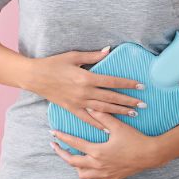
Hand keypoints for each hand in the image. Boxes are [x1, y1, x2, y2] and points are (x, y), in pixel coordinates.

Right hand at [23, 47, 144, 132]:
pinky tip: (109, 128)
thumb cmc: (53, 64)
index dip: (128, 84)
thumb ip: (93, 55)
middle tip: (144, 104)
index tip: (141, 86)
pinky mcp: (71, 108)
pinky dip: (99, 124)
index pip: (113, 82)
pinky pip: (88, 119)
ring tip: (133, 114)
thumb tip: (109, 50)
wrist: (34, 77)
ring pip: (103, 109)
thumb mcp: (73, 56)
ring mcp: (78, 102)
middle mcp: (84, 92)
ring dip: (119, 112)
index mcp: (86, 77)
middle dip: (129, 101)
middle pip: (111, 97)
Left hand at [49, 108, 159, 178]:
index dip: (62, 138)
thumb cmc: (135, 139)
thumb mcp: (118, 126)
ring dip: (76, 166)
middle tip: (55, 146)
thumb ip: (102, 116)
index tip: (53, 133)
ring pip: (83, 175)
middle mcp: (98, 165)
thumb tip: (89, 106)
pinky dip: (91, 175)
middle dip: (62, 154)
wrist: (150, 155)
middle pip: (73, 162)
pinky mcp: (112, 178)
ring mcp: (105, 174)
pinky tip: (92, 168)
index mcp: (97, 152)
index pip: (74, 144)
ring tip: (74, 157)